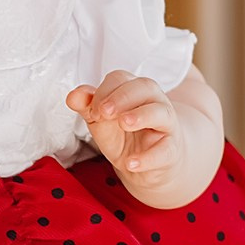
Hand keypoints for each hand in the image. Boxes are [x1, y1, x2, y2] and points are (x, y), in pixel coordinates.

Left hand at [69, 72, 181, 187]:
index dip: (104, 91)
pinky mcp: (171, 149)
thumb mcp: (101, 121)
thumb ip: (87, 106)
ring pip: (161, 112)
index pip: (121, 79)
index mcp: (134, 90)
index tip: (93, 110)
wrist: (146, 165)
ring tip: (124, 123)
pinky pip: (165, 149)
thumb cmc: (124, 136)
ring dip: (141, 116)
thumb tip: (73, 96)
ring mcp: (165, 124)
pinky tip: (131, 162)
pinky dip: (148, 157)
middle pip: (145, 87)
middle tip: (104, 112)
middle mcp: (153, 101)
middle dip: (122, 97)